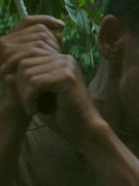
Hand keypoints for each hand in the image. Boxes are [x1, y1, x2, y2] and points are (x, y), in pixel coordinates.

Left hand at [1, 15, 101, 142]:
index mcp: (61, 60)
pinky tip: (34, 110)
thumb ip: (25, 83)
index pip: (27, 57)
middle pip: (24, 63)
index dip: (16, 74)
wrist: (84, 128)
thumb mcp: (40, 95)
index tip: (18, 93)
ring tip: (32, 107)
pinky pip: (34, 83)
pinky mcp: (66, 77)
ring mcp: (67, 66)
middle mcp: (65, 59)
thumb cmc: (63, 114)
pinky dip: (29, 99)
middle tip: (27, 104)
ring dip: (23, 93)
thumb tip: (6, 73)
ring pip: (27, 73)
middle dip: (19, 85)